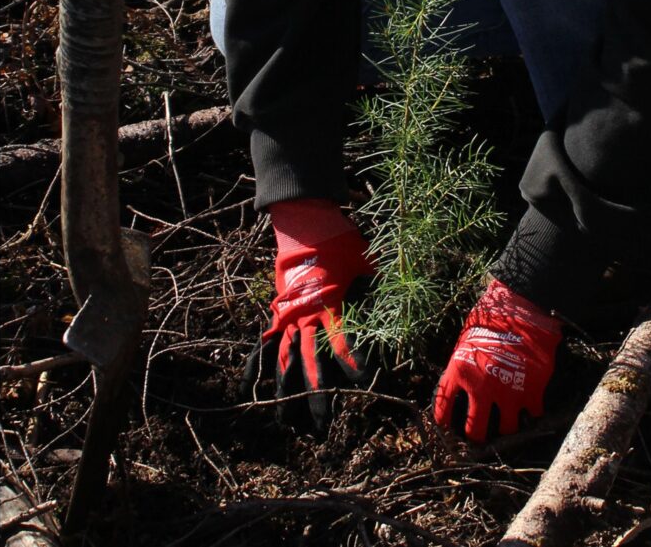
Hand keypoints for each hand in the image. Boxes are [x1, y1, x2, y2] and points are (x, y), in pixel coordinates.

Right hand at [241, 226, 374, 430]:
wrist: (305, 225)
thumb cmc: (339, 242)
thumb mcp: (365, 260)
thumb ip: (379, 283)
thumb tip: (402, 296)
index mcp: (330, 306)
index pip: (342, 343)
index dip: (353, 364)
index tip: (365, 383)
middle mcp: (306, 318)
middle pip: (310, 364)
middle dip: (318, 396)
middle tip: (323, 426)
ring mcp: (288, 318)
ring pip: (284, 362)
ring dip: (286, 393)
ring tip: (286, 422)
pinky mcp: (277, 315)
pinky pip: (262, 345)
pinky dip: (254, 368)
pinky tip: (248, 390)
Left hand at [434, 277, 562, 441]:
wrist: (521, 310)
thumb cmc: (492, 318)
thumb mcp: (466, 340)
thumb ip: (464, 365)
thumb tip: (462, 381)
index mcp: (458, 374)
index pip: (443, 409)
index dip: (444, 421)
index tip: (448, 426)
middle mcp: (480, 389)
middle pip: (474, 430)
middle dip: (476, 436)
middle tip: (479, 436)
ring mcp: (507, 393)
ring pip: (506, 429)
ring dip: (506, 427)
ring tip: (508, 423)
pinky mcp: (531, 392)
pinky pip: (532, 414)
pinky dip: (532, 413)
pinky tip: (531, 407)